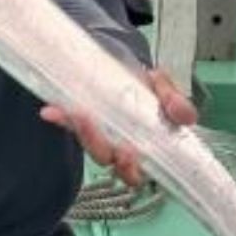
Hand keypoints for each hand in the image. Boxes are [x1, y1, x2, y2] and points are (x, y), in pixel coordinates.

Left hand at [40, 67, 197, 187]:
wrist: (125, 64)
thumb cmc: (147, 86)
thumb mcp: (165, 89)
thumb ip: (175, 102)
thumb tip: (184, 117)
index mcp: (142, 148)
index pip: (136, 172)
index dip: (130, 168)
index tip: (128, 152)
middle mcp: (116, 147)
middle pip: (106, 159)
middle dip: (100, 145)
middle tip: (92, 123)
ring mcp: (97, 134)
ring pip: (87, 142)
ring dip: (80, 130)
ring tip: (75, 111)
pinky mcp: (79, 119)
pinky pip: (68, 123)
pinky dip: (60, 117)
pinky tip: (50, 111)